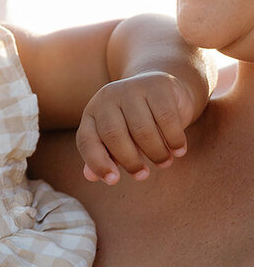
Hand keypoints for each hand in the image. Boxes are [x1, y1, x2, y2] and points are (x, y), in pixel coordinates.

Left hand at [76, 71, 196, 183]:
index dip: (98, 163)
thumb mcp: (117, 138)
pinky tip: (179, 150)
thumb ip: (103, 156)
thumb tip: (90, 176)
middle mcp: (108, 97)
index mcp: (92, 113)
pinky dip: (173, 139)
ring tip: (165, 162)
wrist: (163, 89)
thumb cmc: (135, 121)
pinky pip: (166, 118)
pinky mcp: (157, 86)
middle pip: (114, 135)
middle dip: (131, 161)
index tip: (114, 181)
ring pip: (142, 129)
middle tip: (144, 175)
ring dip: (156, 152)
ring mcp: (132, 89)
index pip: (87, 140)